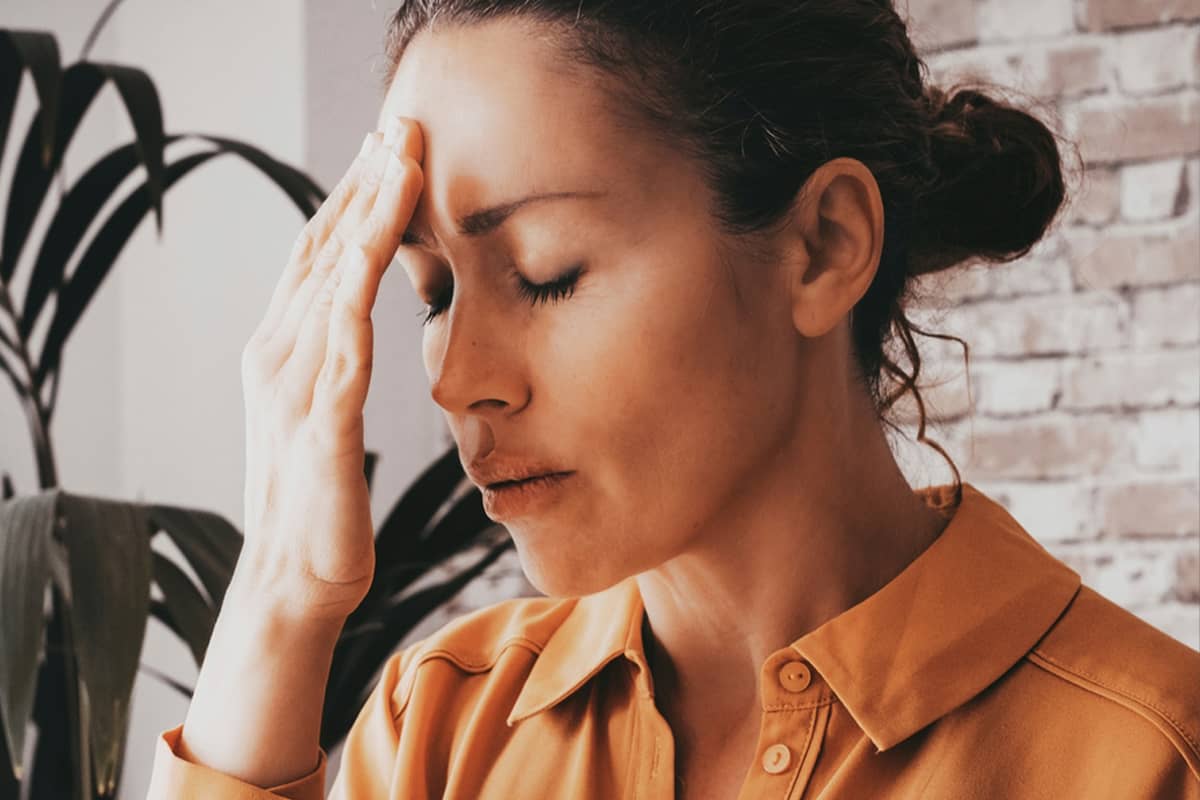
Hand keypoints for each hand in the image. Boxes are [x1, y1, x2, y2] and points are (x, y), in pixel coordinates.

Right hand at [235, 114, 423, 621]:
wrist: (292, 579)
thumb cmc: (319, 501)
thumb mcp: (325, 415)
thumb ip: (336, 362)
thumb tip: (360, 321)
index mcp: (282, 352)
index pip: (318, 258)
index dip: (351, 199)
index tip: (386, 148)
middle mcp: (278, 356)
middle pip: (322, 250)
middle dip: (361, 184)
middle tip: (398, 123)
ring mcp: (294, 388)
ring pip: (334, 281)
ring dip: (368, 216)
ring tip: (403, 160)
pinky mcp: (321, 426)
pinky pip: (343, 346)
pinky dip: (359, 290)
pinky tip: (381, 247)